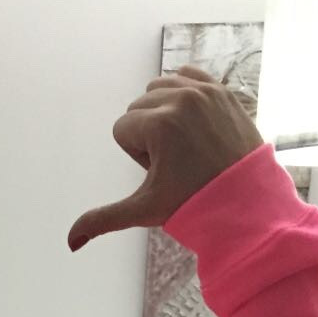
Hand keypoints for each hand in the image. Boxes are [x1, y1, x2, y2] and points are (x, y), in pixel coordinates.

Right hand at [67, 66, 264, 251]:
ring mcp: (204, 91)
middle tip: (176, 161)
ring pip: (159, 88)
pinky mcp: (221, 89)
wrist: (247, 201)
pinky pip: (186, 74)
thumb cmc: (194, 206)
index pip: (122, 129)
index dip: (136, 155)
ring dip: (163, 112)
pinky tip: (191, 121)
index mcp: (159, 123)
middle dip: (149, 134)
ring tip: (185, 143)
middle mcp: (180, 99)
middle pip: (138, 107)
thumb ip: (104, 219)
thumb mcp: (145, 210)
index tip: (163, 171)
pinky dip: (182, 92)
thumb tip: (70, 242)